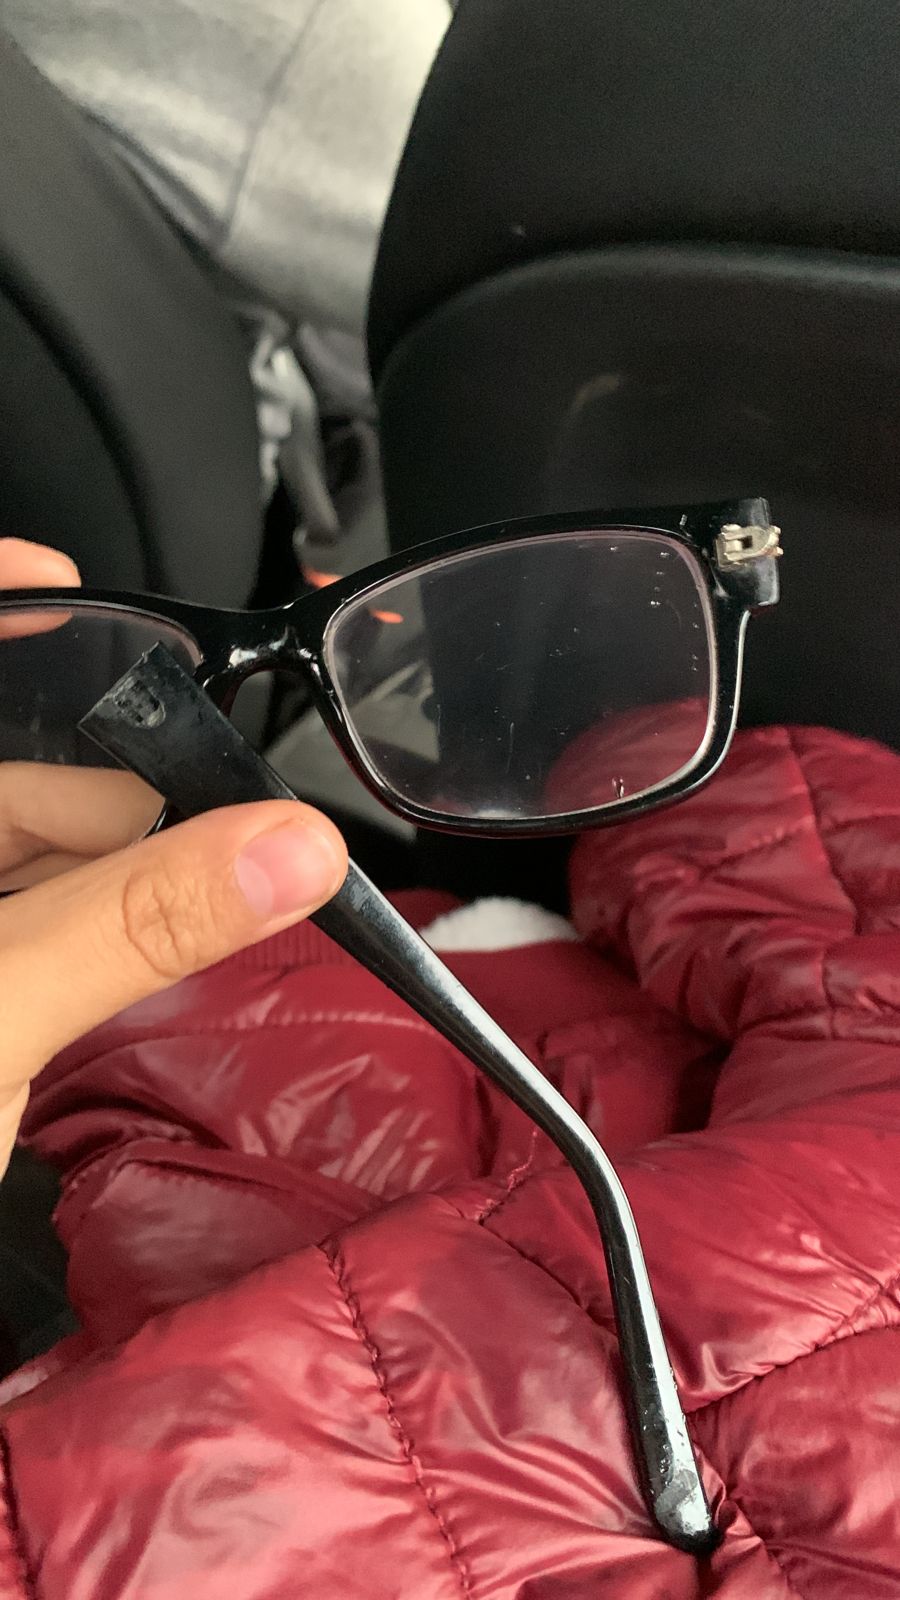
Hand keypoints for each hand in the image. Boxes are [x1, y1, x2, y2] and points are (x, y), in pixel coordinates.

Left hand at [0, 540, 347, 1177]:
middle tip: (190, 844)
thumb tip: (290, 846)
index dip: (1, 616)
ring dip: (84, 868)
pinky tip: (95, 955)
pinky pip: (8, 913)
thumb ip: (141, 917)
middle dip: (85, 789)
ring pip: (5, 840)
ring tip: (138, 926)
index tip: (71, 589)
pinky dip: (57, 920)